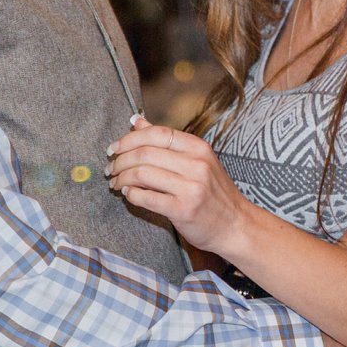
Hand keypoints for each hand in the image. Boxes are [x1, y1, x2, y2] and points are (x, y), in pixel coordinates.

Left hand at [106, 116, 250, 255]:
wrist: (236, 225)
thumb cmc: (213, 193)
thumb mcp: (196, 160)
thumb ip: (166, 142)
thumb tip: (136, 121)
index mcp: (198, 147)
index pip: (157, 133)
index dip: (129, 139)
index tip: (114, 148)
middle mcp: (196, 164)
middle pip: (145, 153)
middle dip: (120, 161)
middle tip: (111, 169)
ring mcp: (191, 187)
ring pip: (142, 174)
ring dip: (122, 178)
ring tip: (116, 183)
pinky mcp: (183, 210)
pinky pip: (147, 198)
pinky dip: (132, 195)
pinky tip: (129, 195)